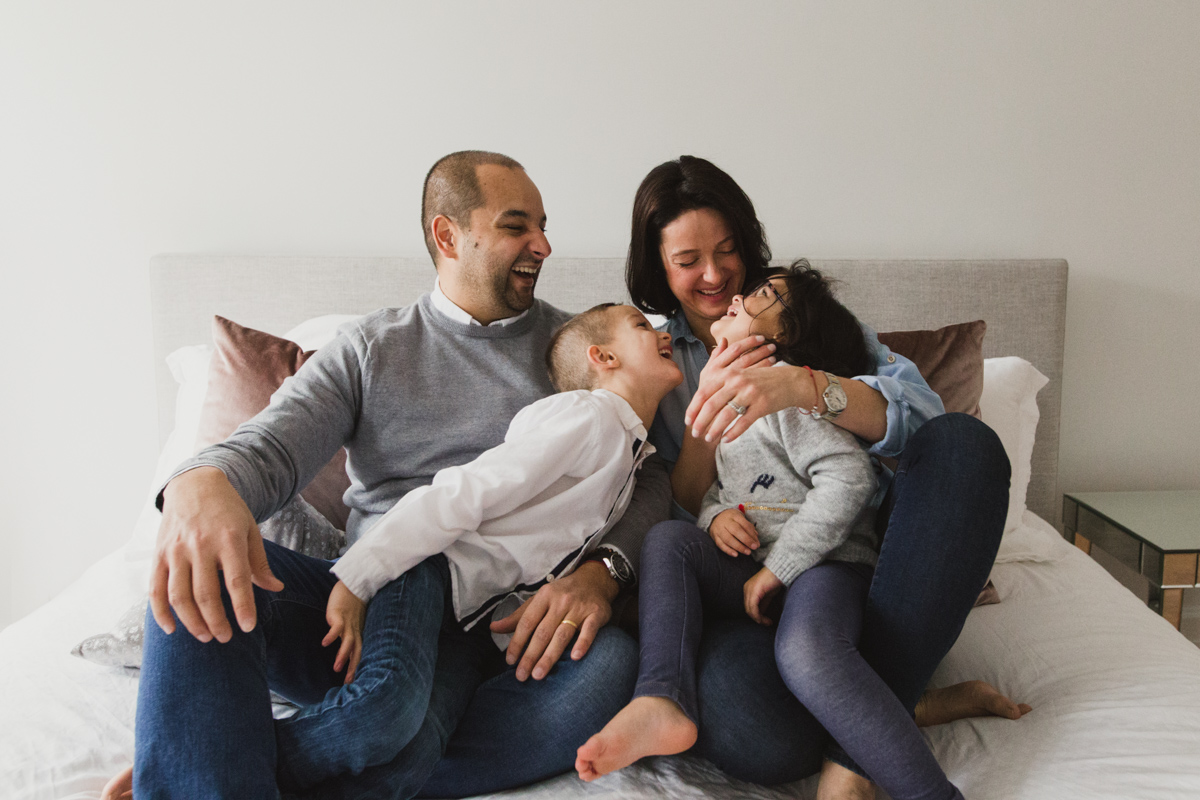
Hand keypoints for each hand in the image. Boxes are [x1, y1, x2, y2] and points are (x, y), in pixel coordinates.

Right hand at [149, 466, 283, 641]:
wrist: (195, 484)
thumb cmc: (228, 510)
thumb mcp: (250, 529)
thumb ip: (259, 562)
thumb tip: (276, 588)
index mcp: (228, 539)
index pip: (236, 581)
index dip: (242, 607)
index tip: (248, 628)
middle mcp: (200, 546)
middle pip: (206, 594)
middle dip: (216, 621)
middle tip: (225, 638)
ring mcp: (176, 551)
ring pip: (179, 596)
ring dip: (192, 621)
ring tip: (205, 636)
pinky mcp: (159, 554)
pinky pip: (155, 589)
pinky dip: (160, 612)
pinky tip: (172, 629)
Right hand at [323, 581, 366, 683]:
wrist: (353, 584)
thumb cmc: (351, 606)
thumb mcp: (352, 623)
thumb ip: (348, 636)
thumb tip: (344, 652)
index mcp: (358, 634)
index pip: (360, 654)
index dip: (357, 668)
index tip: (353, 684)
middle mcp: (354, 631)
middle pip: (356, 651)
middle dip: (352, 668)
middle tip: (348, 683)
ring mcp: (347, 623)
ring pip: (348, 641)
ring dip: (343, 655)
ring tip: (336, 668)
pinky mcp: (339, 614)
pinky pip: (336, 627)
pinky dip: (332, 635)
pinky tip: (325, 643)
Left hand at [489, 560, 616, 680]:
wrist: (594, 580)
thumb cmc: (562, 594)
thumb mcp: (539, 600)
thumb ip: (518, 617)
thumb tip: (493, 628)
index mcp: (544, 596)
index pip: (527, 622)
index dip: (517, 642)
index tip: (510, 661)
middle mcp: (561, 601)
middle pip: (543, 632)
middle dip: (530, 655)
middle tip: (522, 676)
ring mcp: (579, 608)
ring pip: (562, 634)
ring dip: (550, 656)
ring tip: (539, 674)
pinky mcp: (597, 614)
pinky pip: (589, 630)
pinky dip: (583, 643)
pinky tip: (575, 657)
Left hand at [686, 339, 816, 443]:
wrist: (790, 381)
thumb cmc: (760, 380)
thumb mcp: (739, 374)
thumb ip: (720, 383)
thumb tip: (700, 400)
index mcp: (729, 373)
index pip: (704, 392)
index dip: (693, 407)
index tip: (687, 420)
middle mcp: (737, 382)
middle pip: (712, 404)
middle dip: (701, 421)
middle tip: (695, 433)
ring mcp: (750, 393)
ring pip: (726, 415)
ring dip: (714, 429)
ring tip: (708, 439)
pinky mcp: (762, 405)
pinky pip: (743, 422)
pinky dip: (733, 432)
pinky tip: (726, 439)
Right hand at [708, 508, 759, 556]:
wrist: (716, 518)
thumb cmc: (732, 520)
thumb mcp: (741, 519)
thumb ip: (749, 529)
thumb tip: (756, 541)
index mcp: (734, 515)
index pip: (744, 524)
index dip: (751, 534)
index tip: (757, 543)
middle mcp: (725, 522)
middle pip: (736, 530)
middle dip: (746, 540)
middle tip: (754, 547)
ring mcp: (719, 529)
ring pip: (728, 539)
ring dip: (739, 547)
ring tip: (748, 552)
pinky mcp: (714, 536)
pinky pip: (720, 545)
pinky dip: (728, 550)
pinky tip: (736, 554)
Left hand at [744, 567, 784, 625]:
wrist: (780, 569)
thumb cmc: (775, 580)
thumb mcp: (768, 594)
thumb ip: (763, 603)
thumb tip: (761, 614)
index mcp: (748, 589)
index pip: (749, 606)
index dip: (756, 615)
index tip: (765, 621)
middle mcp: (747, 589)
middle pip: (748, 609)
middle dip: (757, 618)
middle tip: (766, 623)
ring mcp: (749, 589)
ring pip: (750, 610)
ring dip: (758, 619)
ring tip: (767, 623)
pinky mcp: (754, 591)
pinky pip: (753, 607)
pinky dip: (759, 616)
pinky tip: (766, 620)